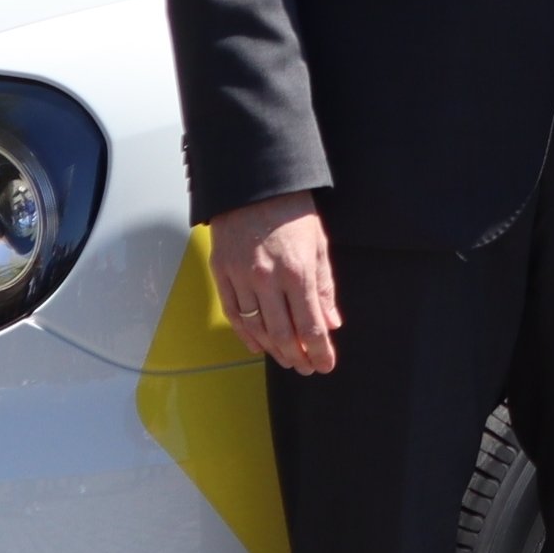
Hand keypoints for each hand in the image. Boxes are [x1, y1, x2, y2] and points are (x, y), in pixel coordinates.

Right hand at [204, 190, 339, 372]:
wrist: (253, 184)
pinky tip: (257, 345)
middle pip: (284, 334)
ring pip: (257, 329)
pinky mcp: (222, 272)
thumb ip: (324, 287)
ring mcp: (241, 277)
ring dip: (274, 350)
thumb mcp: (318, 244)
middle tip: (307, 368)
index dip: (320, 352)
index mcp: (298, 271)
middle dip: (298, 357)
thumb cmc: (291, 210)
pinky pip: (234, 314)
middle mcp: (268, 279)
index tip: (326, 365)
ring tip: (287, 360)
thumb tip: (331, 322)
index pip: (311, 326)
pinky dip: (246, 334)